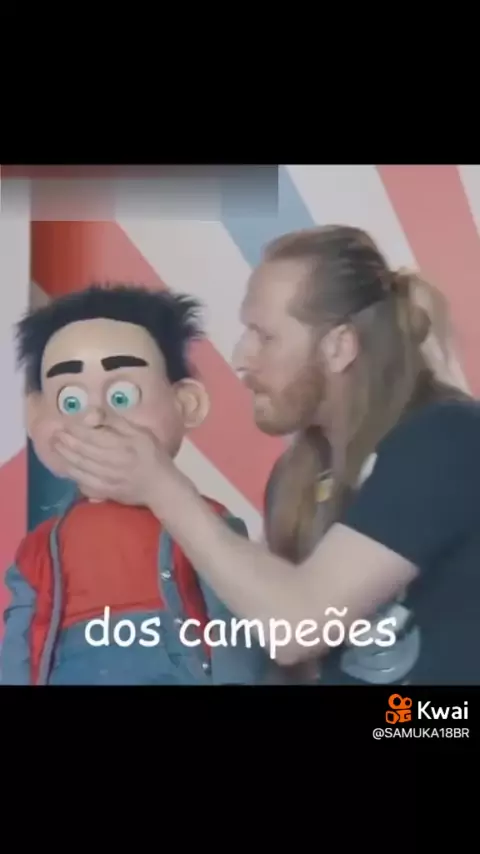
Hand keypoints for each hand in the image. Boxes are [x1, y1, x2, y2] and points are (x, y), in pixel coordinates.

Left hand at [53, 417, 177, 507]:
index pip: (92, 435)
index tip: (65, 422)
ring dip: (65, 456)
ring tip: (56, 447)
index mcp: (122, 445)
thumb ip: (117, 423)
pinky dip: (74, 474)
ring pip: (80, 466)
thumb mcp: (141, 433)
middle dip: (66, 441)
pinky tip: (66, 467)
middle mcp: (113, 462)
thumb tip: (94, 414)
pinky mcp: (106, 492)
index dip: (75, 429)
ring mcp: (108, 479)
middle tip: (55, 434)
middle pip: (83, 450)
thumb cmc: (153, 456)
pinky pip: (85, 483)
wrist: (161, 487)